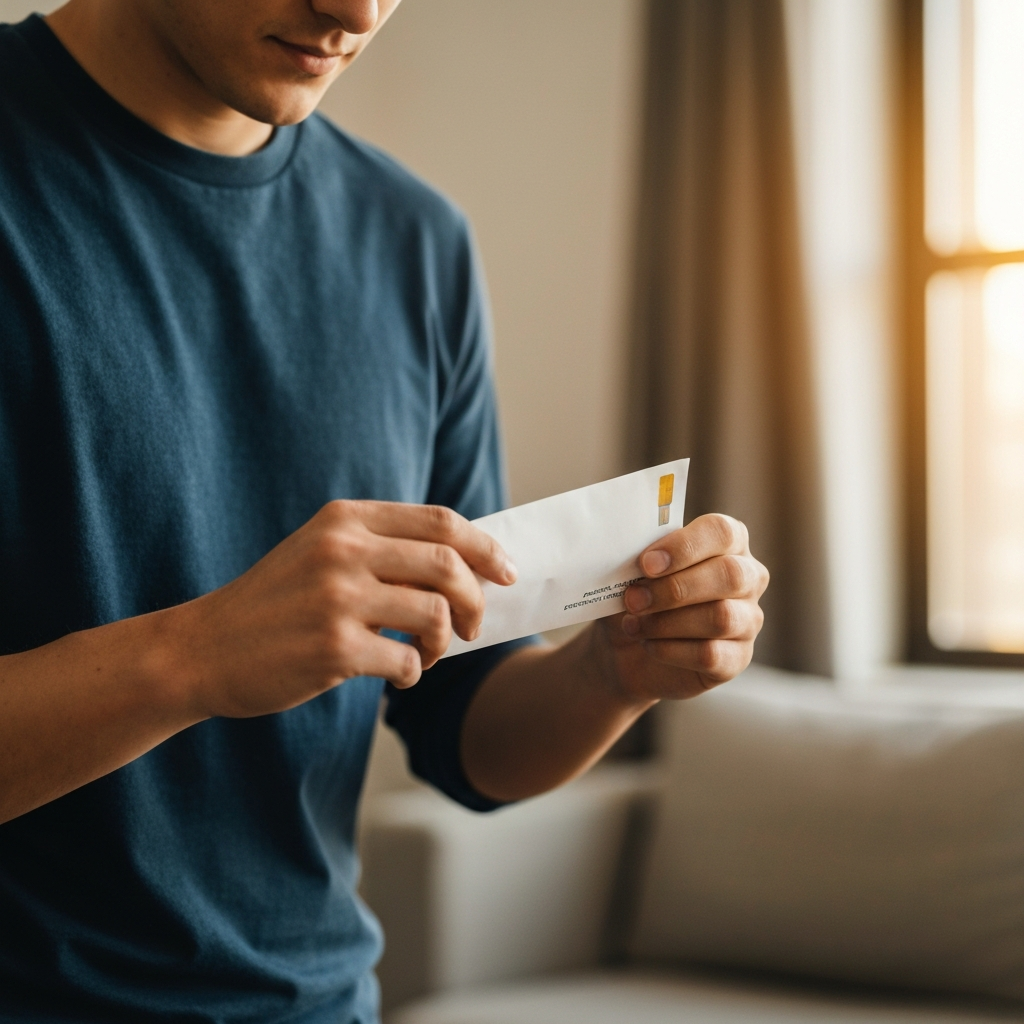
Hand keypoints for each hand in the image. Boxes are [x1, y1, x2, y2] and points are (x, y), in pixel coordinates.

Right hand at [171, 500, 515, 718]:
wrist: (202, 650)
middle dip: (475, 599)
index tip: (506, 572)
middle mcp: (343, 550)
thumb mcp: (321, 552)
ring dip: (443, 642)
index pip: (440, 522)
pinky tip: (396, 675)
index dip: (485, 547)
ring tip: (425, 655)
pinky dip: (413, 674)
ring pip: (435, 614)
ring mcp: (337, 598)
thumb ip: (382, 549)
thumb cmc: (274, 604)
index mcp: (345, 519)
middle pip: (448, 565)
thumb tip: (464, 566)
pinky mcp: (333, 648)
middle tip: (472, 626)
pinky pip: (407, 663)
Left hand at [594, 513, 767, 701]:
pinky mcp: (738, 658)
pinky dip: (671, 650)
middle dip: (674, 588)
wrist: (628, 648)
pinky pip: (711, 654)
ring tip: (633, 624)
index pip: (721, 531)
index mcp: (728, 542)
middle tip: (633, 599)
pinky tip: (648, 645)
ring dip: (667, 622)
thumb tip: (628, 553)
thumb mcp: (635, 571)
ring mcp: (748, 620)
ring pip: (721, 617)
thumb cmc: (639, 595)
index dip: (684, 546)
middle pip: (729, 575)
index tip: (646, 563)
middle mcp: (748, 577)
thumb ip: (640, 557)